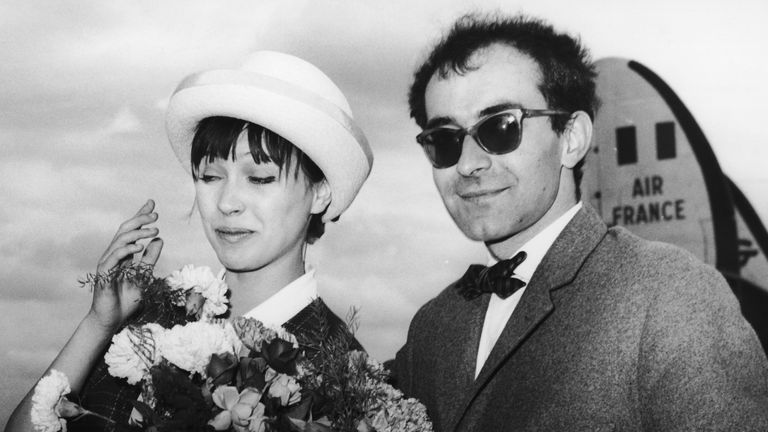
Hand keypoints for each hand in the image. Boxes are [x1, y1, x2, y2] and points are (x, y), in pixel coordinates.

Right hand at [88, 199, 163, 331]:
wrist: (112, 320)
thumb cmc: (126, 300)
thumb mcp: (144, 276)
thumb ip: (150, 258)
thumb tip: (159, 239)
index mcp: (123, 255)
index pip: (131, 231)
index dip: (140, 216)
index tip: (152, 203)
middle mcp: (113, 256)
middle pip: (124, 231)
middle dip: (139, 220)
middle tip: (156, 214)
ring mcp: (107, 263)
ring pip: (120, 241)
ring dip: (138, 233)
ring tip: (155, 230)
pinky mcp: (103, 274)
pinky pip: (114, 257)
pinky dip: (127, 250)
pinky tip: (140, 246)